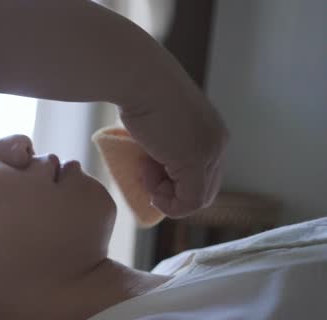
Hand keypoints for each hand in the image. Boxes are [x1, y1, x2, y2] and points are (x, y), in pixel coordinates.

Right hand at [119, 77, 227, 217]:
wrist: (139, 77)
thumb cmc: (140, 92)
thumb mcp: (159, 121)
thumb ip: (166, 142)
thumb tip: (151, 161)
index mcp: (213, 133)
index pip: (204, 176)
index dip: (175, 183)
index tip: (148, 166)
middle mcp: (218, 143)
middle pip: (204, 190)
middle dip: (172, 192)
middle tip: (144, 172)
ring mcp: (209, 152)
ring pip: (196, 199)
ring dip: (165, 195)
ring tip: (144, 170)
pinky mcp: (194, 160)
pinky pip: (189, 202)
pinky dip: (166, 202)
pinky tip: (147, 179)